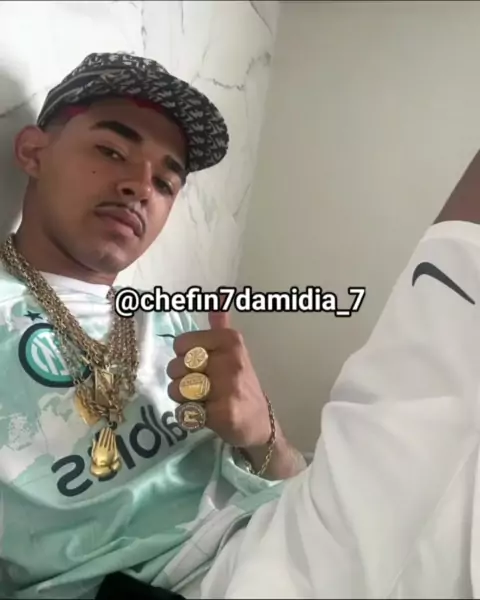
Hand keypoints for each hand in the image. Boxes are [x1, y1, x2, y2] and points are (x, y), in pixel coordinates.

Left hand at [166, 307, 271, 447]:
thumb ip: (221, 325)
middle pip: (176, 367)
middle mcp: (231, 360)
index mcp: (230, 341)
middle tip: (200, 388)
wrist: (259, 422)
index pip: (181, 343)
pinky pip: (184, 412)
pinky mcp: (223, 412)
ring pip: (177, 390)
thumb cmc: (241, 384)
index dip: (183, 357)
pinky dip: (189, 417)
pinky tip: (204, 415)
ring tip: (201, 401)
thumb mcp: (234, 351)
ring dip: (183, 400)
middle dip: (181, 381)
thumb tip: (219, 295)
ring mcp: (228, 387)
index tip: (200, 366)